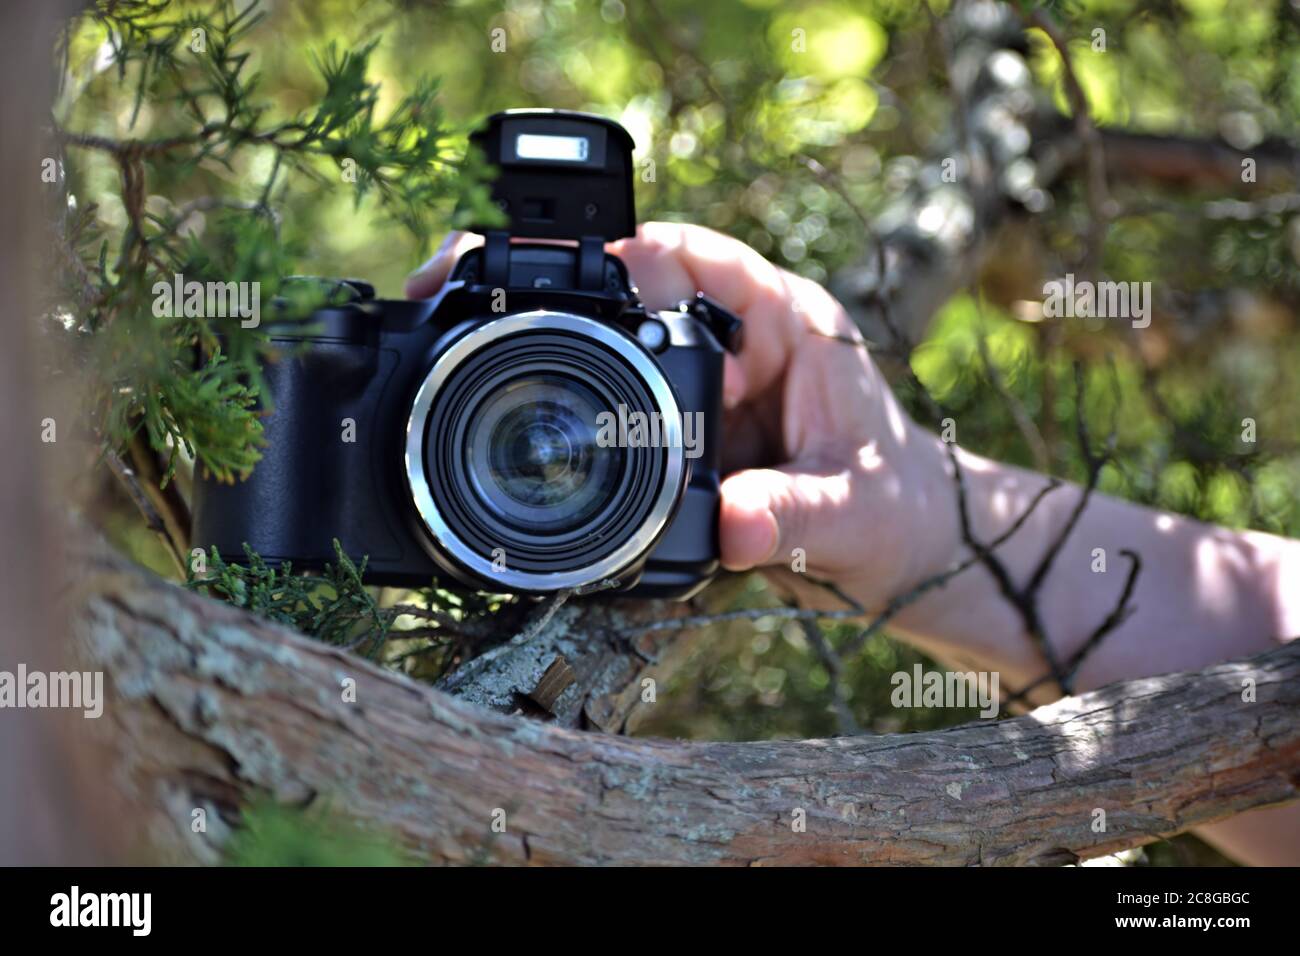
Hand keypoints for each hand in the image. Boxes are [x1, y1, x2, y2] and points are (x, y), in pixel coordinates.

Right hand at [406, 222, 949, 608]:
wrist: (901, 552)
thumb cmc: (895, 509)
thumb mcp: (852, 513)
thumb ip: (794, 513)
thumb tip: (731, 523)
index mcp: (786, 322)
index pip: (699, 257)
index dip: (630, 252)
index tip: (564, 271)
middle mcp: (735, 342)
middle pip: (635, 290)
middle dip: (561, 292)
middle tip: (481, 297)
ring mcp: (700, 387)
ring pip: (613, 345)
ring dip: (558, 351)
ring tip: (483, 356)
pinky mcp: (678, 434)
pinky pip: (615, 408)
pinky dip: (574, 415)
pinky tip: (535, 432)